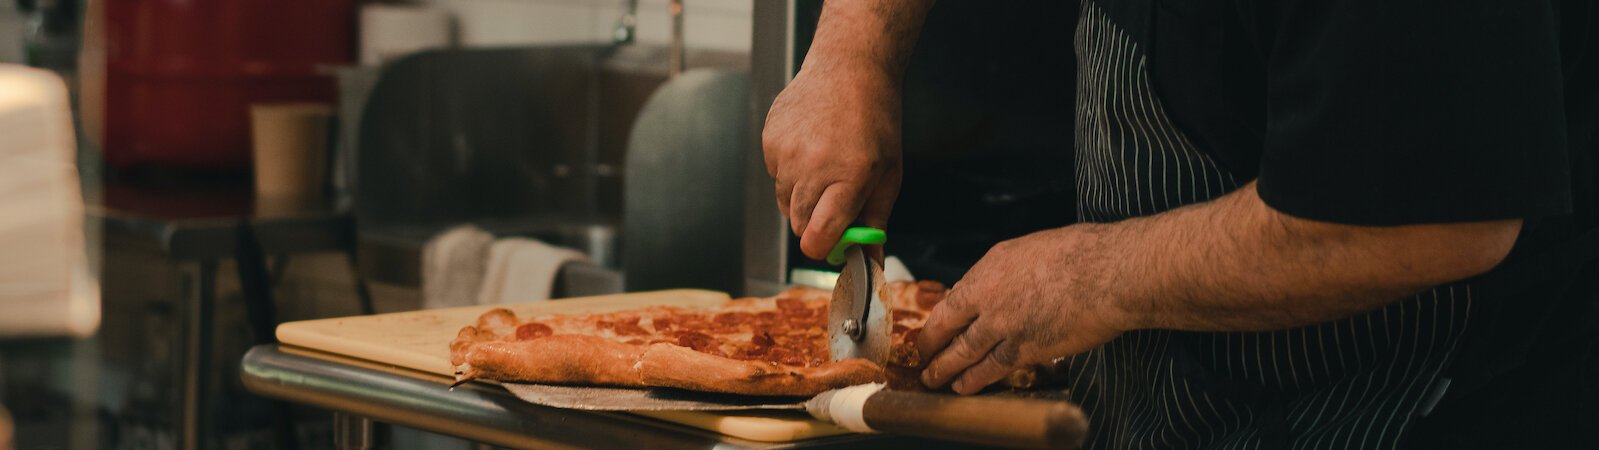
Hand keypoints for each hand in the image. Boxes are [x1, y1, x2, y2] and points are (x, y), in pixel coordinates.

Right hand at [762, 61, 903, 259]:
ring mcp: (786, 153)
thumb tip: (870, 262)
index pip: (818, 237)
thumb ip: (875, 220)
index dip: (823, 248)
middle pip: (799, 225)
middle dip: (816, 223)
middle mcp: (813, 166)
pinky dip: (790, 172)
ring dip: (802, 197)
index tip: (832, 245)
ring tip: (825, 166)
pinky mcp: (769, 140)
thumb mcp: (889, 173)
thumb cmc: (875, 120)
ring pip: (785, 202)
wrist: (849, 67)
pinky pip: (774, 176)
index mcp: (849, 177)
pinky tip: (810, 146)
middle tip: (835, 201)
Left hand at [916, 225, 1135, 393]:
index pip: (955, 296)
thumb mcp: (1034, 248)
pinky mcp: (1026, 348)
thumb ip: (1012, 270)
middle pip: (948, 325)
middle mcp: (989, 295)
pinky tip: (964, 387)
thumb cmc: (1084, 254)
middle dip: (931, 345)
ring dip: (946, 368)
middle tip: (921, 357)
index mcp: (991, 266)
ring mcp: (1004, 324)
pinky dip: (975, 379)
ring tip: (934, 379)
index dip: (942, 317)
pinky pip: (992, 368)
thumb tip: (1004, 283)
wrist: (1109, 272)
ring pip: (964, 351)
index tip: (935, 327)